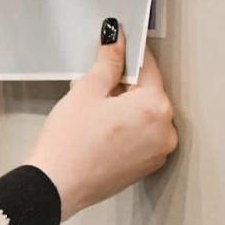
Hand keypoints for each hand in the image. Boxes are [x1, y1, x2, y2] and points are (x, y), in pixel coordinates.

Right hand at [25, 24, 177, 220]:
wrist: (58, 184)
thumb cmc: (70, 139)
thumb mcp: (86, 90)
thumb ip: (108, 62)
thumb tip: (117, 40)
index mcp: (154, 106)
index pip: (147, 66)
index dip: (128, 52)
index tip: (116, 45)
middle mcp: (166, 130)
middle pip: (147, 92)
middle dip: (122, 84)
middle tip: (91, 87)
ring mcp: (159, 151)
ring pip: (144, 114)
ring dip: (124, 106)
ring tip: (92, 112)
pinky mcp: (147, 166)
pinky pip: (142, 135)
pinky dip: (126, 126)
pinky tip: (99, 129)